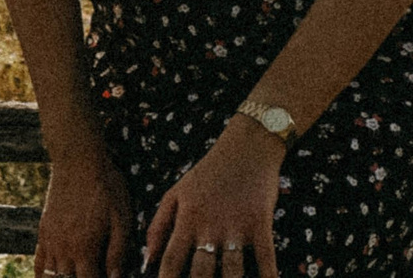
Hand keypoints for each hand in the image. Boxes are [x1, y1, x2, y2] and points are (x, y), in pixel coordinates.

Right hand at [35, 145, 134, 277]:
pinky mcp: (43, 231)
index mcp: (84, 249)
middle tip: (91, 274)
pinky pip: (39, 262)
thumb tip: (116, 277)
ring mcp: (51, 241)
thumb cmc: (105, 186)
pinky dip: (43, 276)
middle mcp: (64, 250)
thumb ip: (117, 251)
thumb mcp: (121, 217)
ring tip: (74, 275)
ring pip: (52, 277)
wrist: (77, 160)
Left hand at [145, 118, 281, 277]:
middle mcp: (210, 227)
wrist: (247, 147)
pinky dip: (268, 276)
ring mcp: (237, 227)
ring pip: (232, 271)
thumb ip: (158, 226)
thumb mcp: (176, 193)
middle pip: (201, 273)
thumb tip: (145, 262)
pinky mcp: (261, 223)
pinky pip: (265, 258)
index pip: (171, 262)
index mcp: (187, 220)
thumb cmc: (208, 173)